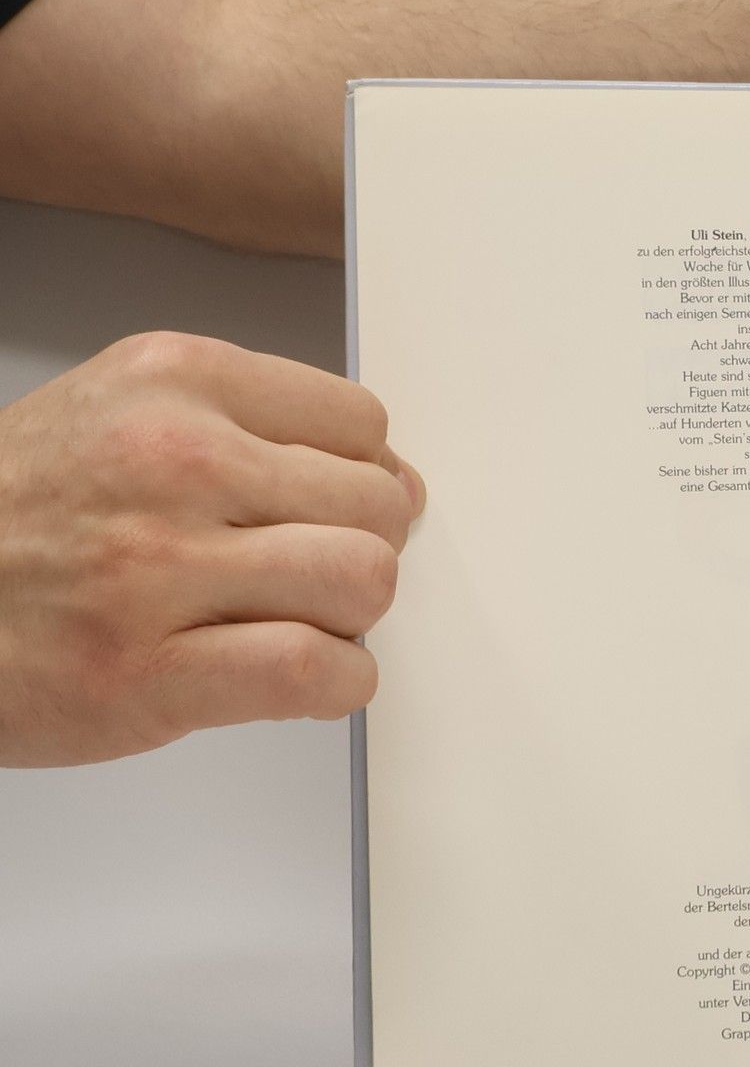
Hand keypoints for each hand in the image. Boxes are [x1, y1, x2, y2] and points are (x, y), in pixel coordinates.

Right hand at [0, 331, 423, 766]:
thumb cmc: (18, 518)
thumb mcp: (122, 418)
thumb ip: (251, 432)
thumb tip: (394, 479)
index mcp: (172, 382)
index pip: (361, 423)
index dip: (363, 479)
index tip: (331, 511)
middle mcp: (172, 460)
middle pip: (377, 504)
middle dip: (362, 549)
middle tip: (309, 577)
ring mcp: (157, 568)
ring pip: (363, 581)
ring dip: (351, 618)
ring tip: (296, 622)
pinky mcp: (148, 672)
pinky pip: (316, 671)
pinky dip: (339, 685)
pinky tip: (302, 679)